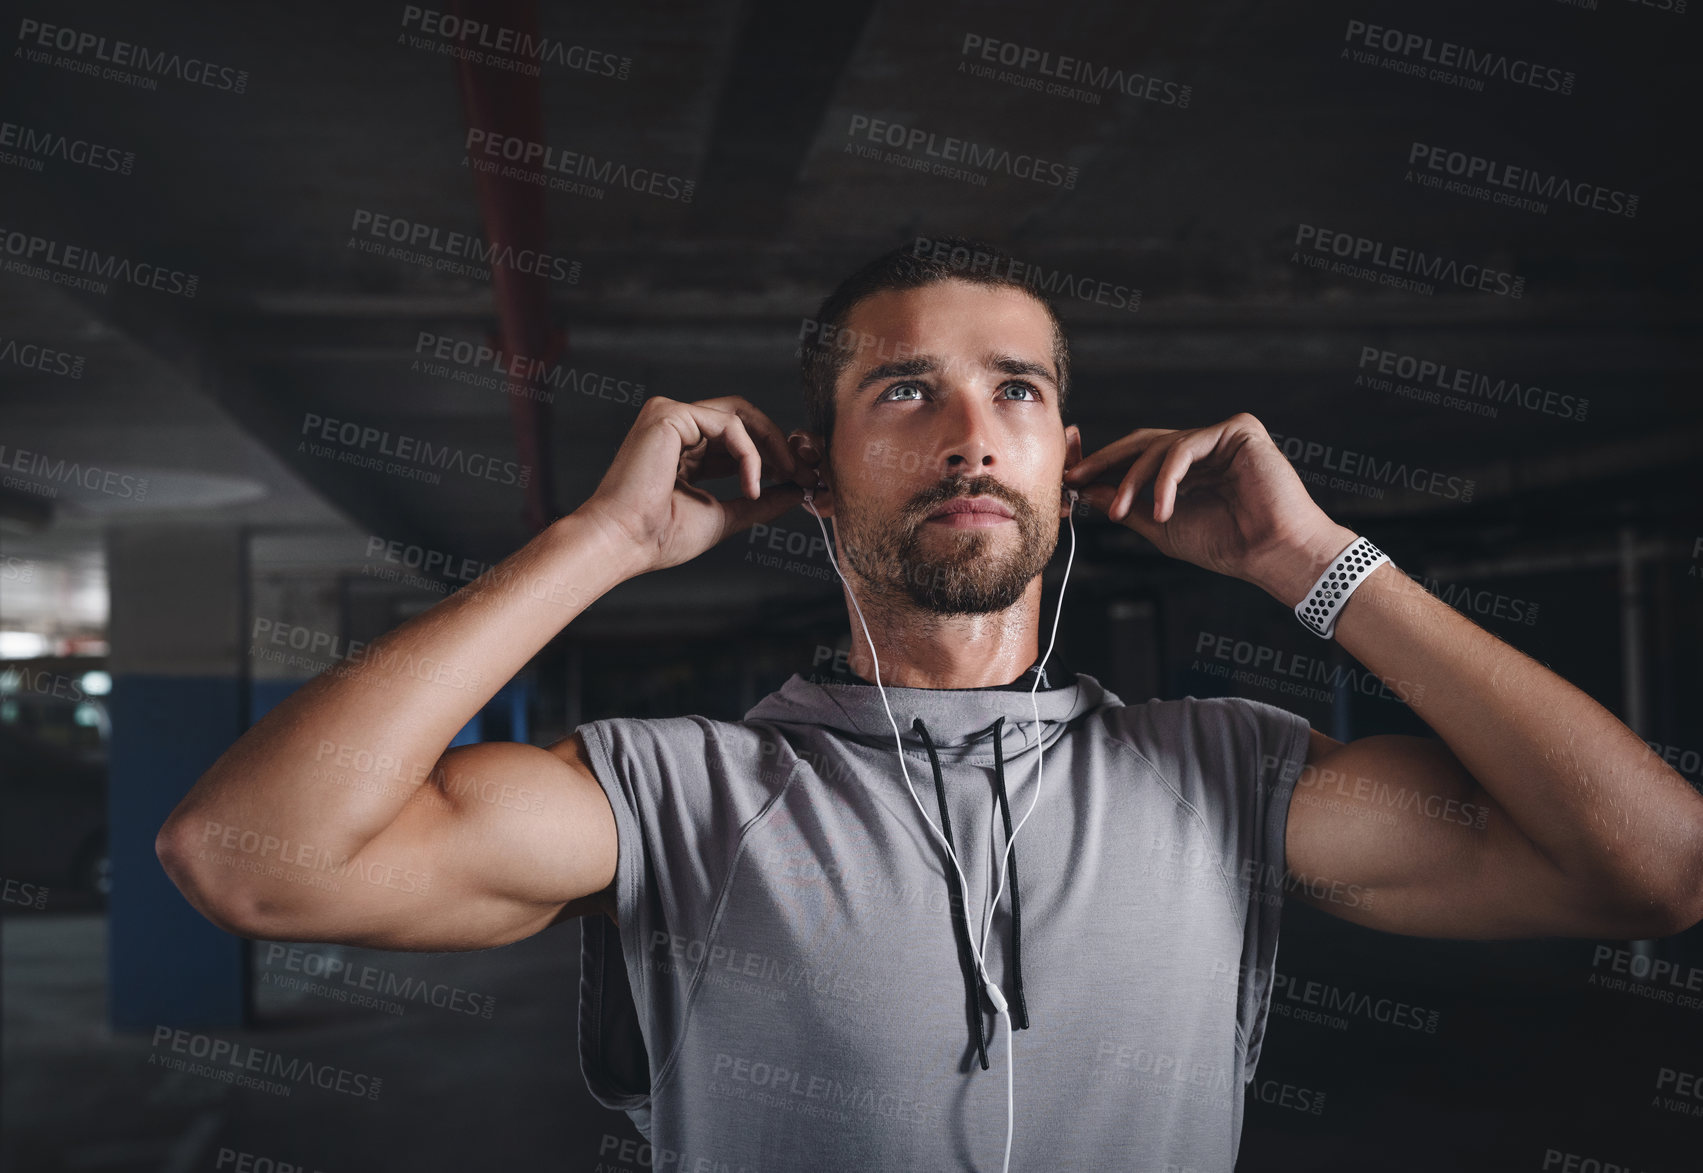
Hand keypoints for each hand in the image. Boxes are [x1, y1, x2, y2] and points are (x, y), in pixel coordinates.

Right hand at [575, 396, 806, 575]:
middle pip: (743, 418)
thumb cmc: (661, 537)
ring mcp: (670, 417)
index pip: (737, 440)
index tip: (801, 479)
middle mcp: (675, 427)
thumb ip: (757, 502)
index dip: (772, 456)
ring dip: (772, 446)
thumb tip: (796, 492)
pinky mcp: (669, 415)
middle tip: (805, 472)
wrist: (624, 542)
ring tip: (789, 476)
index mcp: (683, 450)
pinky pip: (729, 424)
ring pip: (740, 416)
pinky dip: (749, 454)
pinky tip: (752, 484)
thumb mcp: (723, 516)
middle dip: (779, 444)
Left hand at [1063, 412, 1356, 604]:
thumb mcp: (1160, 526)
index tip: (1071, 479)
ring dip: (1135, 479)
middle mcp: (1206, 447)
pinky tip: (1162, 509)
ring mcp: (1222, 436)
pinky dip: (1167, 478)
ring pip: (1161, 445)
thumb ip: (1126, 505)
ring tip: (1124, 512)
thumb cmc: (1226, 545)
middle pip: (1145, 442)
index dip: (1105, 464)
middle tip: (1076, 478)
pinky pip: (1186, 446)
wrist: (1272, 554)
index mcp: (1191, 467)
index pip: (1140, 455)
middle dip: (1107, 461)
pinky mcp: (1239, 430)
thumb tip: (1085, 491)